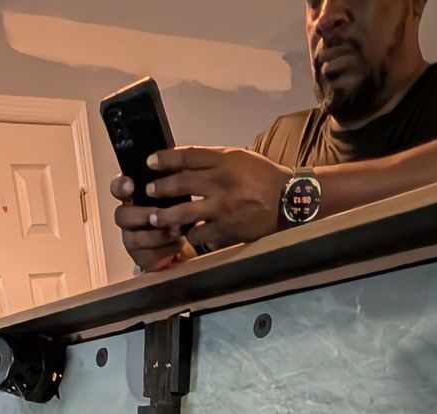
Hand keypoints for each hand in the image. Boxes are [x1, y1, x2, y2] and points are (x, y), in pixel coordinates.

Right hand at [109, 174, 197, 272]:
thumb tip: (177, 167)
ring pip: (135, 238)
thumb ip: (170, 183)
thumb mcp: (175, 194)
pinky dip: (165, 249)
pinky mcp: (141, 258)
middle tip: (158, 214)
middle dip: (141, 215)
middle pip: (122, 216)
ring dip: (156, 234)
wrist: (186, 242)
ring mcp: (132, 239)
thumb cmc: (177, 212)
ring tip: (177, 229)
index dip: (121, 187)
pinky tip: (178, 243)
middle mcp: (128, 218)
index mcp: (133, 198)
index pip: (118, 188)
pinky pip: (147, 256)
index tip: (130, 185)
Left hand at [142, 147, 291, 249]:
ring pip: (185, 213)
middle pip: (181, 183)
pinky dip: (190, 234)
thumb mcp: (239, 157)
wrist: (288, 200)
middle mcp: (222, 183)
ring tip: (155, 218)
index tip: (149, 162)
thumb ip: (211, 158)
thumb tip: (181, 160)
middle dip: (160, 188)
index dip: (165, 158)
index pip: (188, 156)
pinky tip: (186, 234)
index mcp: (225, 161)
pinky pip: (200, 234)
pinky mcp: (227, 229)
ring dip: (166, 216)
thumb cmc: (261, 176)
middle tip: (148, 191)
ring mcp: (223, 208)